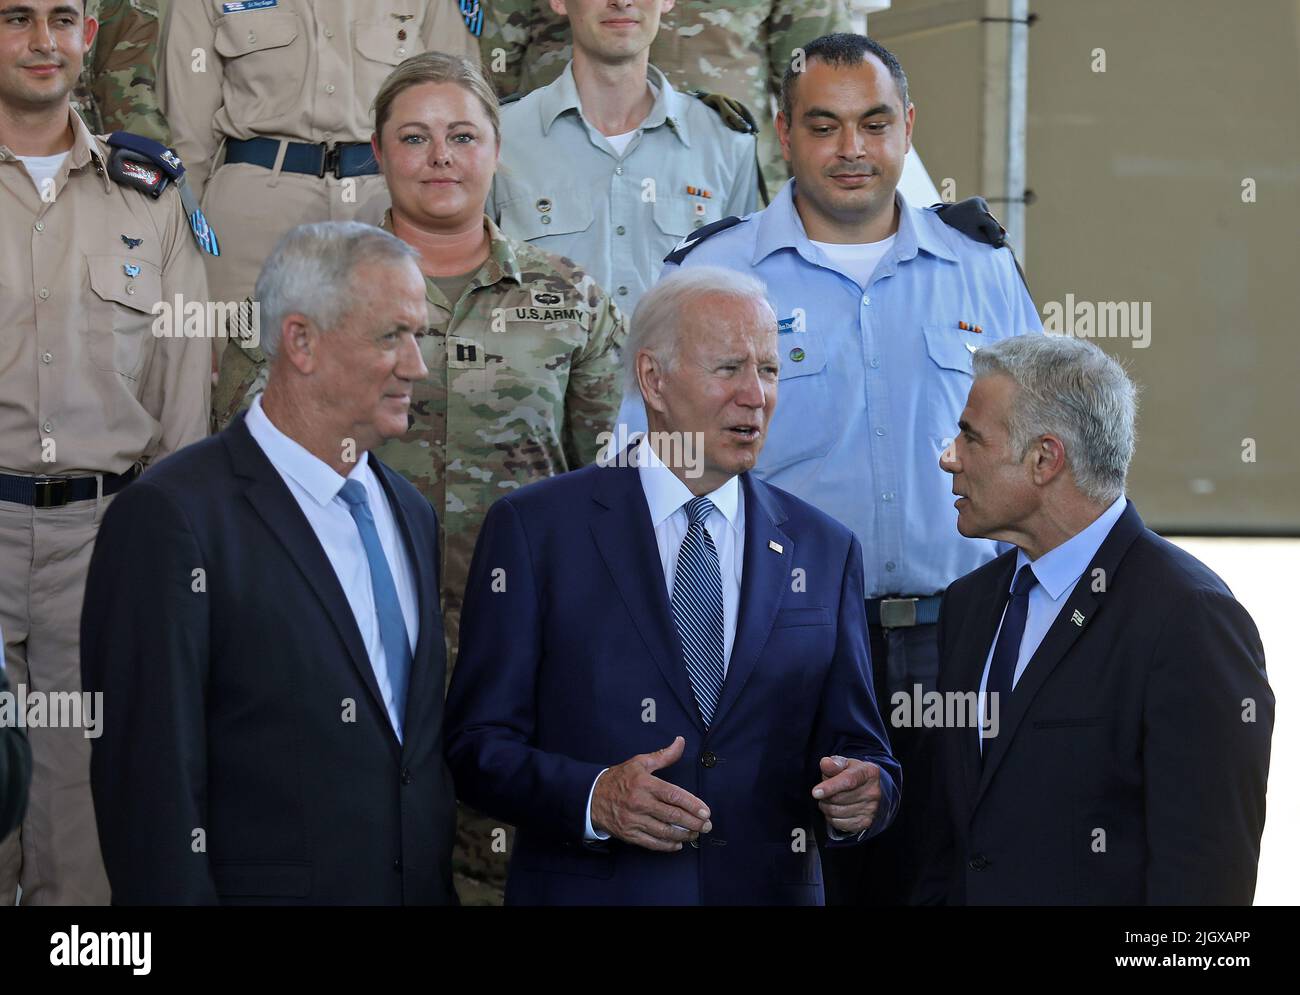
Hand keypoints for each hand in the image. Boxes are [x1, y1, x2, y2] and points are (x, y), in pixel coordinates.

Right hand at [590, 736, 711, 851]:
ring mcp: (633, 820)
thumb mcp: (639, 762)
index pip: (674, 795)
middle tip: (706, 825)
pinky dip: (667, 846)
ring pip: (664, 832)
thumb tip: (680, 742)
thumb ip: (663, 755)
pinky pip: (651, 843)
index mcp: (644, 783)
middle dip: (693, 822)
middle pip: (672, 815)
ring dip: (683, 835)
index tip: (705, 811)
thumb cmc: (619, 778)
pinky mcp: (628, 834)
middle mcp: (639, 803)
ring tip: (695, 834)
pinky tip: (678, 844)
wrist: (591, 797)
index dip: (692, 804)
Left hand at [812, 755, 880, 835]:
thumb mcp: (844, 764)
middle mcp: (873, 791)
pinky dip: (831, 818)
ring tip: (828, 800)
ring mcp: (871, 808)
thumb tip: (826, 763)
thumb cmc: (852, 775)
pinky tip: (835, 809)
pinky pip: (839, 824)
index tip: (815, 792)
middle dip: (825, 796)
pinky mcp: (866, 822)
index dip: (830, 787)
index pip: (848, 781)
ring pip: (837, 812)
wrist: (868, 790)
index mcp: (869, 772)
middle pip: (839, 798)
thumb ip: (833, 764)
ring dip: (826, 807)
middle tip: (823, 791)